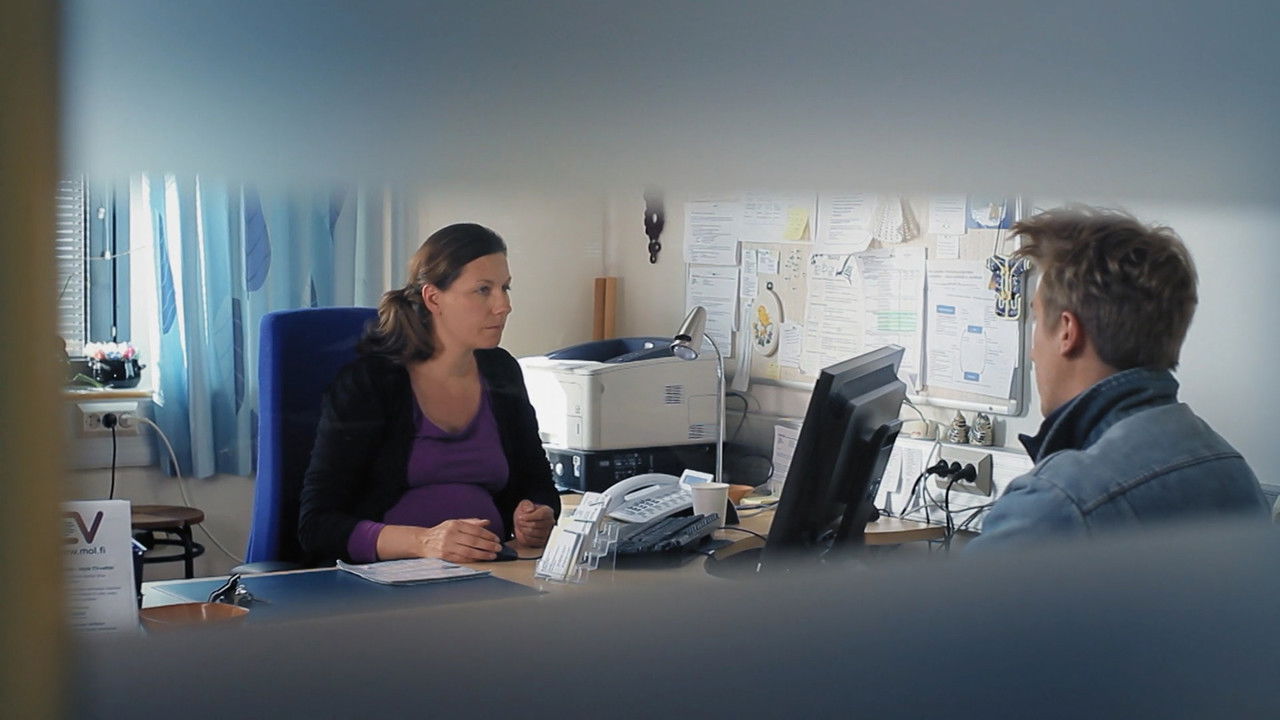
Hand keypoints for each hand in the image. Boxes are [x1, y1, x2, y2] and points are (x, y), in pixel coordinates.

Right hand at [376, 519, 502, 562]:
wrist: (423, 542)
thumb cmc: (441, 531)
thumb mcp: (455, 523)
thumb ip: (471, 523)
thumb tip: (487, 522)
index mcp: (455, 524)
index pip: (475, 529)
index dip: (488, 535)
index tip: (496, 539)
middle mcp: (451, 534)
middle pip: (474, 540)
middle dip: (488, 545)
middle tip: (498, 548)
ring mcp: (447, 546)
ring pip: (469, 551)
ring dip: (483, 554)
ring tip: (493, 555)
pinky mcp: (445, 556)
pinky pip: (462, 559)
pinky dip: (473, 559)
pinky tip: (481, 559)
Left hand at [513, 500, 554, 547]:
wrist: (525, 522)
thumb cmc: (526, 513)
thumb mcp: (525, 504)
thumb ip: (527, 504)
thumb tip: (530, 509)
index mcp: (548, 511)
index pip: (541, 515)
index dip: (529, 516)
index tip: (521, 516)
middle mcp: (550, 522)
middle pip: (535, 524)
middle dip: (524, 523)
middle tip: (519, 521)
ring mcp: (547, 532)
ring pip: (532, 532)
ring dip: (523, 529)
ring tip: (520, 525)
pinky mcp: (542, 541)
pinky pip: (530, 540)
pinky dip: (523, 536)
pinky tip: (522, 532)